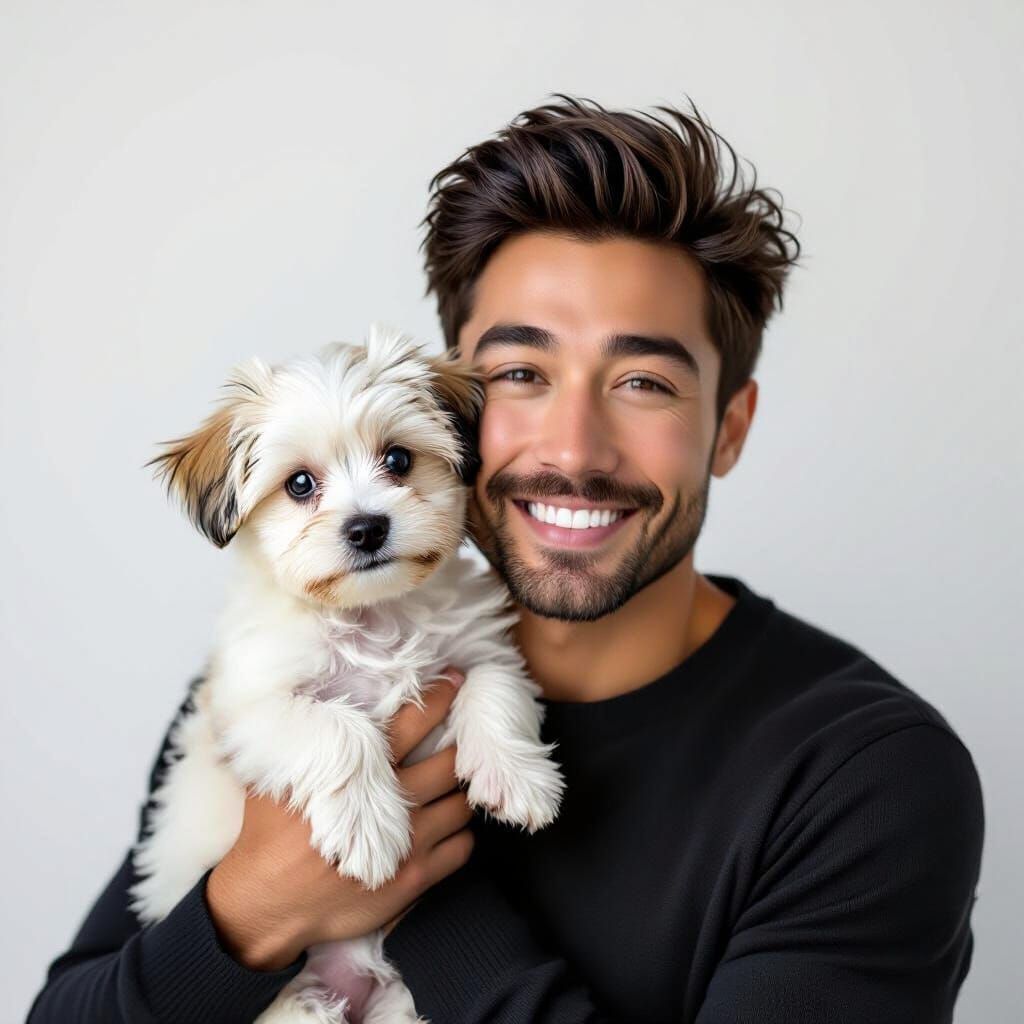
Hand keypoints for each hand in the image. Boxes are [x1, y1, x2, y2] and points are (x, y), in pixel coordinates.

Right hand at [206, 668, 472, 970]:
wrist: (266, 907)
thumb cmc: (269, 836)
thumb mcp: (277, 777)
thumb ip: (306, 741)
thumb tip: (312, 696)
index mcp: (361, 774)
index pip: (413, 722)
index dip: (438, 697)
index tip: (455, 679)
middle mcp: (393, 806)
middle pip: (449, 762)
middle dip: (458, 746)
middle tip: (461, 739)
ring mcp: (409, 845)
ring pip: (461, 805)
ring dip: (459, 792)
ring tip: (448, 786)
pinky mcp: (416, 880)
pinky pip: (463, 847)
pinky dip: (460, 834)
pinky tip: (445, 828)